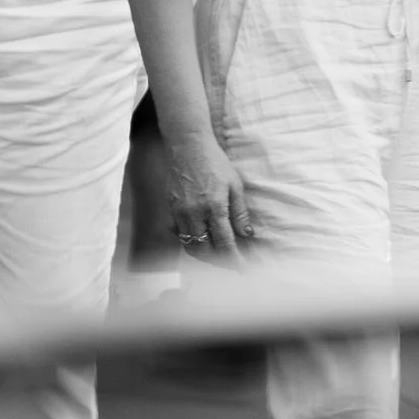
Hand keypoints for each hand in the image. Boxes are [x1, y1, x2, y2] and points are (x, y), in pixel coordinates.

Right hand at [166, 134, 252, 258]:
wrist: (188, 148)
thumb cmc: (216, 164)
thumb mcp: (235, 186)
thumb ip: (239, 212)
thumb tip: (247, 234)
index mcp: (214, 207)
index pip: (224, 242)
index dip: (234, 259)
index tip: (242, 269)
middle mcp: (194, 213)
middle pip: (204, 250)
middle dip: (217, 261)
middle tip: (230, 264)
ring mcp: (179, 213)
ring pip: (189, 245)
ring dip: (203, 254)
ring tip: (217, 255)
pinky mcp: (170, 210)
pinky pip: (179, 234)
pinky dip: (189, 241)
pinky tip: (200, 239)